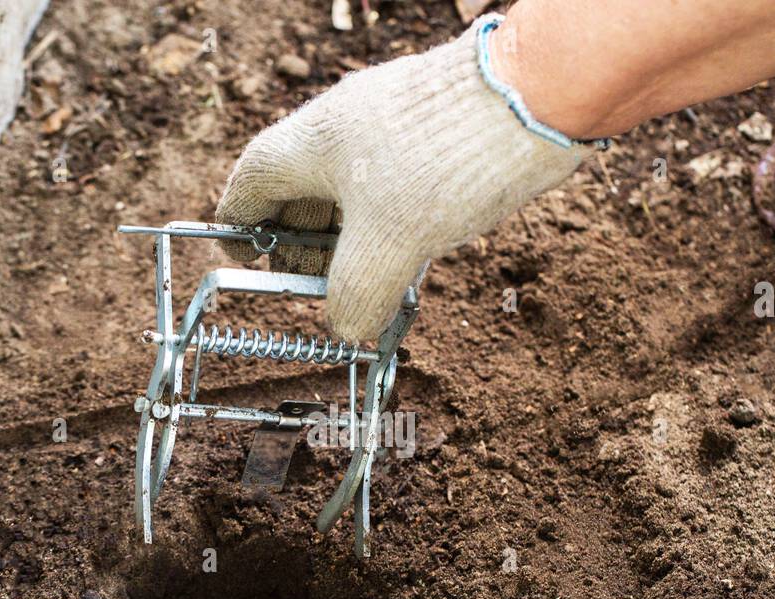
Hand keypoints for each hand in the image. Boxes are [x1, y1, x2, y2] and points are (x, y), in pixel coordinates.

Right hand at [215, 18, 596, 341]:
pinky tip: (412, 247)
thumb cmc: (448, 157)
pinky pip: (391, 182)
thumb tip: (348, 328)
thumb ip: (355, 295)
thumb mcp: (389, 244)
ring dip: (350, 237)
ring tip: (368, 277)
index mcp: (310, 143)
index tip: (242, 259)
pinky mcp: (429, 132)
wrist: (536, 95)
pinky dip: (389, 220)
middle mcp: (341, 127)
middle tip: (318, 286)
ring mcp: (387, 126)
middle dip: (303, 243)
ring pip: (349, 188)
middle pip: (299, 190)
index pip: (250, 185)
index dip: (238, 227)